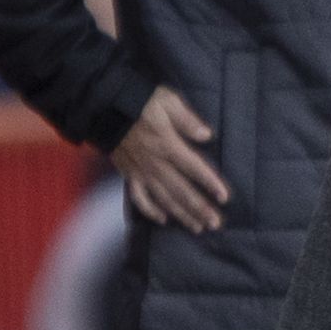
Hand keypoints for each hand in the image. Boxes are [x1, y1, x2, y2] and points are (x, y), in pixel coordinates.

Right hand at [112, 85, 229, 233]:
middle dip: (199, 208)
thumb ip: (187, 120)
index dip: (210, 184)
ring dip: (181, 214)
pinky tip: (162, 219)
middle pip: (181, 191)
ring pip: (164, 199)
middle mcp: (155, 164)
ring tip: (197, 227)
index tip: (224, 198)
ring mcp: (141, 172)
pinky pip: (139, 198)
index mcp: (168, 145)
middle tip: (215, 224)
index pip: (194, 168)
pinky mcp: (128, 174)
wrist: (105, 108)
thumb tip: (207, 135)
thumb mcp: (168, 102)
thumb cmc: (140, 101)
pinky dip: (150, 210)